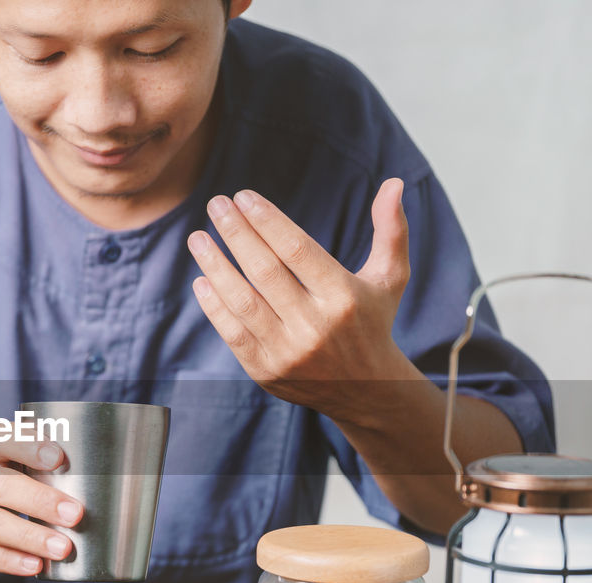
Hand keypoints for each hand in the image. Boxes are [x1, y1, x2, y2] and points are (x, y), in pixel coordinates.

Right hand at [0, 437, 83, 578]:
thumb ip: (25, 456)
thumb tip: (77, 466)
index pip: (0, 440)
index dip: (29, 447)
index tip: (57, 457)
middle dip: (40, 501)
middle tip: (74, 514)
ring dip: (31, 538)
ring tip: (61, 547)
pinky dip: (10, 561)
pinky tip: (34, 565)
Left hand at [187, 179, 419, 425]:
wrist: (365, 391)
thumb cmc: (372, 322)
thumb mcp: (390, 278)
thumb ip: (391, 231)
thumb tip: (393, 183)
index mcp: (343, 297)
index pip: (296, 249)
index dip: (267, 220)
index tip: (243, 196)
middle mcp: (315, 326)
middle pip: (265, 270)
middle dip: (236, 233)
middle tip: (216, 204)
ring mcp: (288, 351)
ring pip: (243, 301)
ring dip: (215, 266)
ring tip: (198, 238)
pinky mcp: (266, 372)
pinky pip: (233, 334)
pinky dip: (214, 307)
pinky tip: (201, 280)